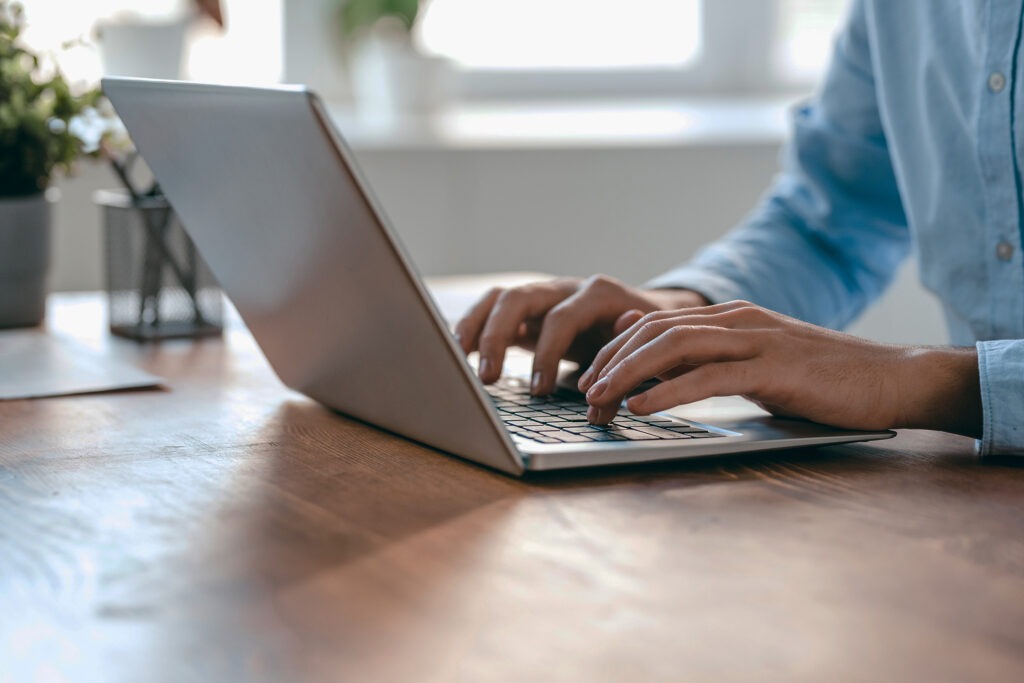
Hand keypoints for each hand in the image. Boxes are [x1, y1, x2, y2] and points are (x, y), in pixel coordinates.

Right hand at [454, 275, 707, 394]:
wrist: (652, 315)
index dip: (547, 355)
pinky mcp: (530, 312)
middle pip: (518, 298)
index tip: (539, 391)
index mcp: (597, 294)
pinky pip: (493, 311)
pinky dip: (474, 328)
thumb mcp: (647, 345)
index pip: (561, 319)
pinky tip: (458, 353)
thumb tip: (619, 358)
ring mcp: (544, 297)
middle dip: (497, 337)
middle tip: (488, 378)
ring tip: (459, 359)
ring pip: (499, 298)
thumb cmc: (648, 337)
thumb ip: (631, 352)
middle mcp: (565, 288)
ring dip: (476, 327)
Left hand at [579, 300, 982, 437]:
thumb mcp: (754, 363)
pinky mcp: (773, 368)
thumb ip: (708, 356)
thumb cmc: (821, 379)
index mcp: (730, 318)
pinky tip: (642, 408)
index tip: (588, 378)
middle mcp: (737, 320)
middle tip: (583, 393)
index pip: (655, 324)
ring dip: (628, 374)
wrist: (890, 379)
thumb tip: (652, 352)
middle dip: (611, 361)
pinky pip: (709, 377)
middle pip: (655, 331)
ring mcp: (756, 340)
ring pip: (674, 347)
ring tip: (599, 399)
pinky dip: (668, 392)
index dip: (614, 350)